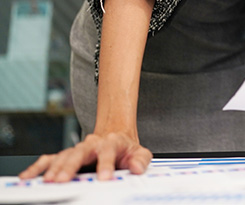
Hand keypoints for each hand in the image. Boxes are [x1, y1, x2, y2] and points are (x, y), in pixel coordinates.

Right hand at [18, 132, 151, 181]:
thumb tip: (136, 168)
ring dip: (55, 168)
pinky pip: (50, 159)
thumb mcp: (140, 152)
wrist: (115, 137)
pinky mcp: (67, 155)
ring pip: (64, 156)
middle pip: (80, 152)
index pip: (108, 151)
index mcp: (111, 142)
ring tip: (48, 181)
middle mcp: (92, 144)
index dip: (106, 164)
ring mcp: (78, 149)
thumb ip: (141, 160)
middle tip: (63, 180)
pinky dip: (38, 167)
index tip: (104, 178)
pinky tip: (29, 176)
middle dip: (71, 167)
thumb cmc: (126, 148)